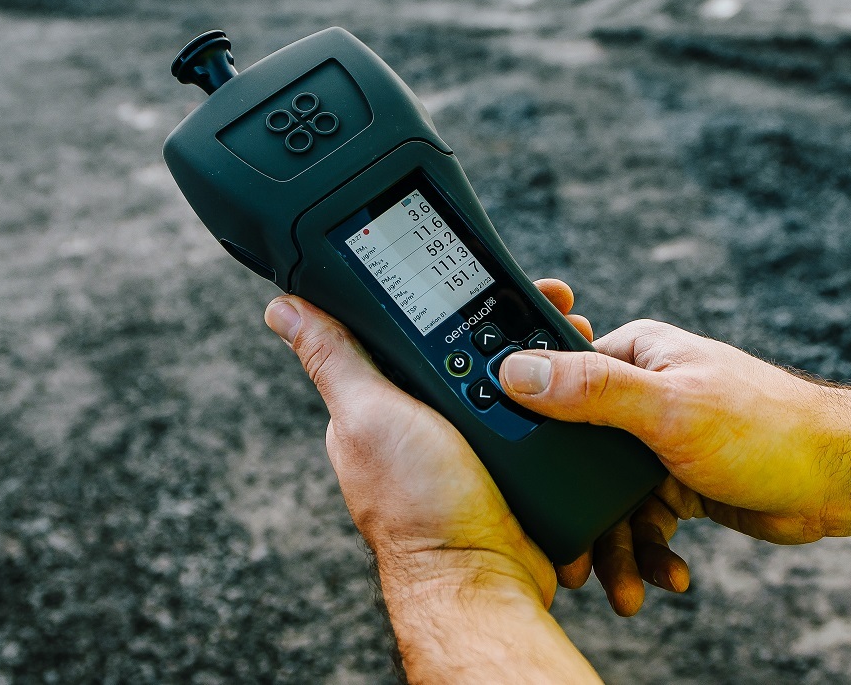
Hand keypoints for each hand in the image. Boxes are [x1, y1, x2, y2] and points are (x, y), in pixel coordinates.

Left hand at [263, 292, 552, 602]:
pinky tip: (567, 380)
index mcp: (376, 407)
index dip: (436, 298)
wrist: (486, 577)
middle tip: (547, 299)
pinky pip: (534, 414)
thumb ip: (333, 360)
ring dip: (534, 357)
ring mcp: (467, 445)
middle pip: (462, 348)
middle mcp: (419, 425)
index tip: (476, 272)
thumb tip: (282, 308)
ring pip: (505, 377)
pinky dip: (552, 396)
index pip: (402, 331)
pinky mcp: (510, 464)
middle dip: (502, 322)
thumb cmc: (418, 509)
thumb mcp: (369, 416)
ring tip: (568, 331)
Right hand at [500, 321, 850, 550]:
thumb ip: (591, 391)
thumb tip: (517, 370)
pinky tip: (667, 576)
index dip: (531, 427)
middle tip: (570, 559)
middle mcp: (641, 393)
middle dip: (576, 512)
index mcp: (635, 355)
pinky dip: (649, 553)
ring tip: (623, 590)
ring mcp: (658, 440)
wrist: (837, 479)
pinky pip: (643, 521)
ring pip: (609, 498)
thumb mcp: (668, 408)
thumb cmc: (765, 427)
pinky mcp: (676, 481)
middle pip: (578, 454)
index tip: (513, 473)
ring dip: (616, 547)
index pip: (557, 381)